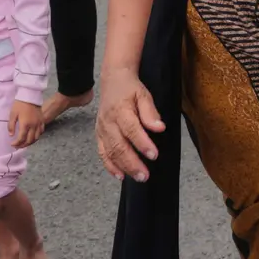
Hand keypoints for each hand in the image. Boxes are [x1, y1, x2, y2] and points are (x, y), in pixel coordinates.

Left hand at [8, 100, 44, 147]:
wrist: (30, 95)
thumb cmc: (20, 104)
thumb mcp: (12, 114)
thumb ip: (11, 126)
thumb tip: (11, 135)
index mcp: (25, 124)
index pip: (21, 138)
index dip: (16, 143)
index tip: (12, 144)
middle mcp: (33, 126)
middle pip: (29, 140)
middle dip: (23, 145)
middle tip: (18, 146)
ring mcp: (39, 124)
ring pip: (36, 138)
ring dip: (30, 142)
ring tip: (25, 143)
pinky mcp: (42, 121)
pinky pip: (41, 132)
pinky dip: (37, 136)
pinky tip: (33, 137)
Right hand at [95, 67, 164, 182]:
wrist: (113, 80)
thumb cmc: (130, 89)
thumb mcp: (144, 95)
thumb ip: (150, 112)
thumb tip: (159, 127)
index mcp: (120, 110)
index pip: (131, 129)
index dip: (142, 144)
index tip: (154, 155)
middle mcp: (108, 121)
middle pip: (119, 145)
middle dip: (132, 162)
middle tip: (145, 175)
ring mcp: (102, 129)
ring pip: (110, 152)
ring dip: (123, 167)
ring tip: (138, 177)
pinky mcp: (99, 134)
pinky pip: (102, 152)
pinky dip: (110, 166)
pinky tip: (120, 175)